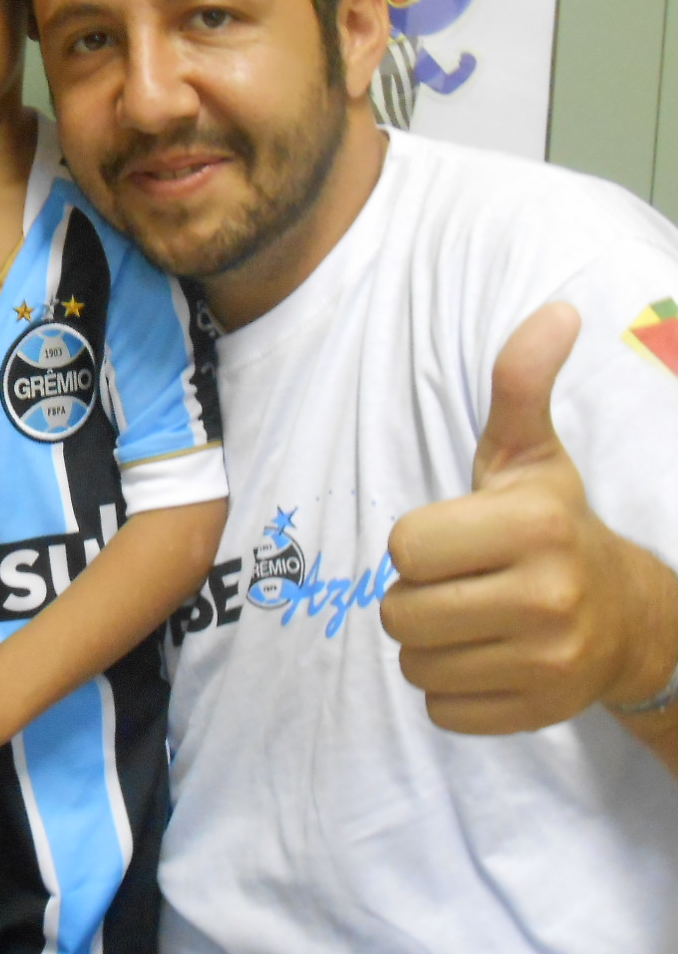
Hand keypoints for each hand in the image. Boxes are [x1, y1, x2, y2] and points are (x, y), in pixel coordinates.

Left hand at [383, 303, 674, 731]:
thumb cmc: (554, 525)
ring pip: (413, 664)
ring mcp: (547, 663)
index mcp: (535, 526)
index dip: (418, 544)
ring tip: (473, 619)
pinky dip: (449, 689)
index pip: (404, 548)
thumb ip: (521, 386)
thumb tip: (555, 312)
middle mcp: (547, 597)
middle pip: (400, 612)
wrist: (626, 617)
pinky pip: (440, 709)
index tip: (457, 539)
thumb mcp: (530, 455)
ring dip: (428, 645)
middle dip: (416, 597)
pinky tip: (487, 658)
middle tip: (460, 583)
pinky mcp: (538, 713)